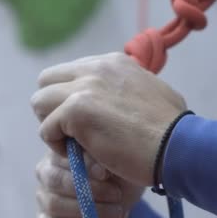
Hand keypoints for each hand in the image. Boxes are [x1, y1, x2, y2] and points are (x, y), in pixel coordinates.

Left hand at [31, 52, 186, 185]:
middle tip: (69, 131)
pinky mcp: (75, 110)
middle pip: (45, 81)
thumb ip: (119, 89)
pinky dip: (56, 146)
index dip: (67, 99)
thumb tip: (103, 99)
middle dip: (51, 107)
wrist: (178, 147)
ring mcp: (83, 87)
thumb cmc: (168, 130)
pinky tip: (81, 155)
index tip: (82, 120)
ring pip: (38, 102)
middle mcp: (94, 68)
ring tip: (72, 143)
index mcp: (111, 62)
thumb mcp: (146, 92)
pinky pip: (45, 129)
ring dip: (50, 125)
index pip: (67, 73)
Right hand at [35, 152, 144, 217]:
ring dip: (86, 211)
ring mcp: (43, 198)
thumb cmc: (116, 178)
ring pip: (53, 205)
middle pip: (54, 181)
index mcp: (58, 153)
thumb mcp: (115, 166)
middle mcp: (45, 173)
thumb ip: (104, 163)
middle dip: (86, 190)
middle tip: (116, 195)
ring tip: (115, 212)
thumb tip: (100, 171)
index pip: (62, 157)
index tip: (106, 174)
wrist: (120, 204)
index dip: (84, 166)